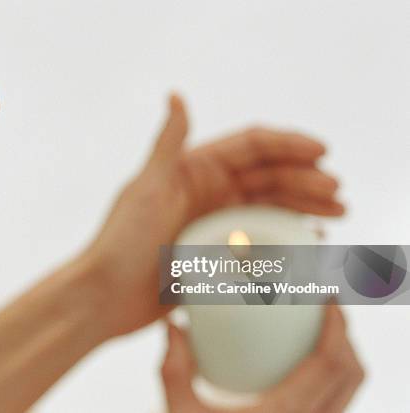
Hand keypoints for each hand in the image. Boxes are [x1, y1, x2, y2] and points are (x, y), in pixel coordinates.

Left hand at [81, 94, 343, 337]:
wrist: (104, 298)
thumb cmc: (120, 242)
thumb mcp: (146, 190)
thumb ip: (168, 145)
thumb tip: (176, 95)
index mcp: (193, 169)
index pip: (250, 147)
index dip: (288, 145)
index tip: (322, 153)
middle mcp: (206, 191)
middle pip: (267, 176)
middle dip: (305, 179)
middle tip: (337, 194)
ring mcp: (213, 223)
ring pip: (269, 206)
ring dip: (303, 206)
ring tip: (338, 213)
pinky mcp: (216, 253)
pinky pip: (260, 239)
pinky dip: (286, 235)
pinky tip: (310, 240)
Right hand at [161, 305, 364, 412]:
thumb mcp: (180, 412)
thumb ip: (174, 368)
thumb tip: (174, 324)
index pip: (328, 365)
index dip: (336, 326)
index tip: (325, 296)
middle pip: (352, 374)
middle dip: (346, 333)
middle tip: (324, 305)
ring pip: (350, 390)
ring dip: (343, 353)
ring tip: (320, 326)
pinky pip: (337, 401)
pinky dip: (334, 373)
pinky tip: (308, 358)